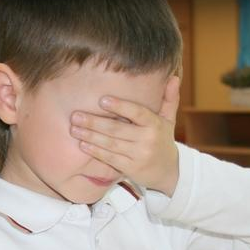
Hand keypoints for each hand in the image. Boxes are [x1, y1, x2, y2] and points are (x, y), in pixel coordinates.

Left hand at [70, 75, 180, 195]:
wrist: (169, 171)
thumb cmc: (163, 140)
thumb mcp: (169, 120)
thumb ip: (169, 99)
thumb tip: (174, 77)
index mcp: (155, 124)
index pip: (137, 113)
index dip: (120, 106)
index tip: (102, 100)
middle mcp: (147, 140)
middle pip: (117, 129)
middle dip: (94, 122)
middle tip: (76, 115)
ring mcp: (138, 155)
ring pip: (110, 144)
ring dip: (90, 136)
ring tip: (74, 128)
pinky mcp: (130, 168)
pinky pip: (110, 158)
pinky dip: (95, 152)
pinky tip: (83, 144)